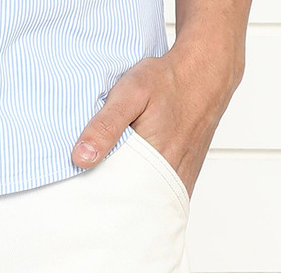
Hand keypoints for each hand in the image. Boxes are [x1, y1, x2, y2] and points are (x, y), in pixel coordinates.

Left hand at [70, 36, 239, 197]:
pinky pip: (161, 193)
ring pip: (147, 200)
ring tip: (108, 176)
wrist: (202, 76)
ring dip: (127, 193)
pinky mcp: (185, 176)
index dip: (95, 191)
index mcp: (154, 160)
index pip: (117, 195)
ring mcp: (180, 179)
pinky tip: (131, 173)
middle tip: (90, 180)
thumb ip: (106, 125)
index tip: (78, 183)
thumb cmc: (167, 82)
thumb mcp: (130, 93)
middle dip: (109, 195)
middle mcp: (170, 177)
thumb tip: (81, 158)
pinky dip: (144, 189)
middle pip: (132, 202)